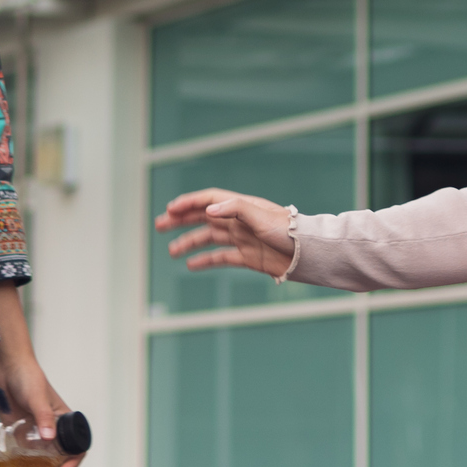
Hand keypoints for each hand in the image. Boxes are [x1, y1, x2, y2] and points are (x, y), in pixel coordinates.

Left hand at [0, 351, 82, 466]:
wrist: (7, 371)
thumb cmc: (28, 378)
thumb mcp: (38, 397)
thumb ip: (44, 417)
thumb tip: (49, 439)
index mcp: (65, 422)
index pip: (76, 447)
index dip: (74, 462)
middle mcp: (53, 431)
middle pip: (60, 460)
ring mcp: (36, 435)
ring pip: (43, 462)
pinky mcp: (20, 436)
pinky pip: (26, 458)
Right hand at [154, 188, 294, 277]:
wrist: (308, 253)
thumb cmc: (289, 231)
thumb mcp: (262, 216)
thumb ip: (235, 209)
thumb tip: (208, 210)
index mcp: (242, 207)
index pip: (209, 200)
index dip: (189, 203)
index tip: (170, 209)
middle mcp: (239, 221)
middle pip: (203, 218)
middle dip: (180, 220)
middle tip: (159, 225)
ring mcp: (242, 239)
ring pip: (209, 239)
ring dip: (189, 243)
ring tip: (171, 251)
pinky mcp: (247, 257)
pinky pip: (221, 258)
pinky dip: (205, 261)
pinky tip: (191, 265)